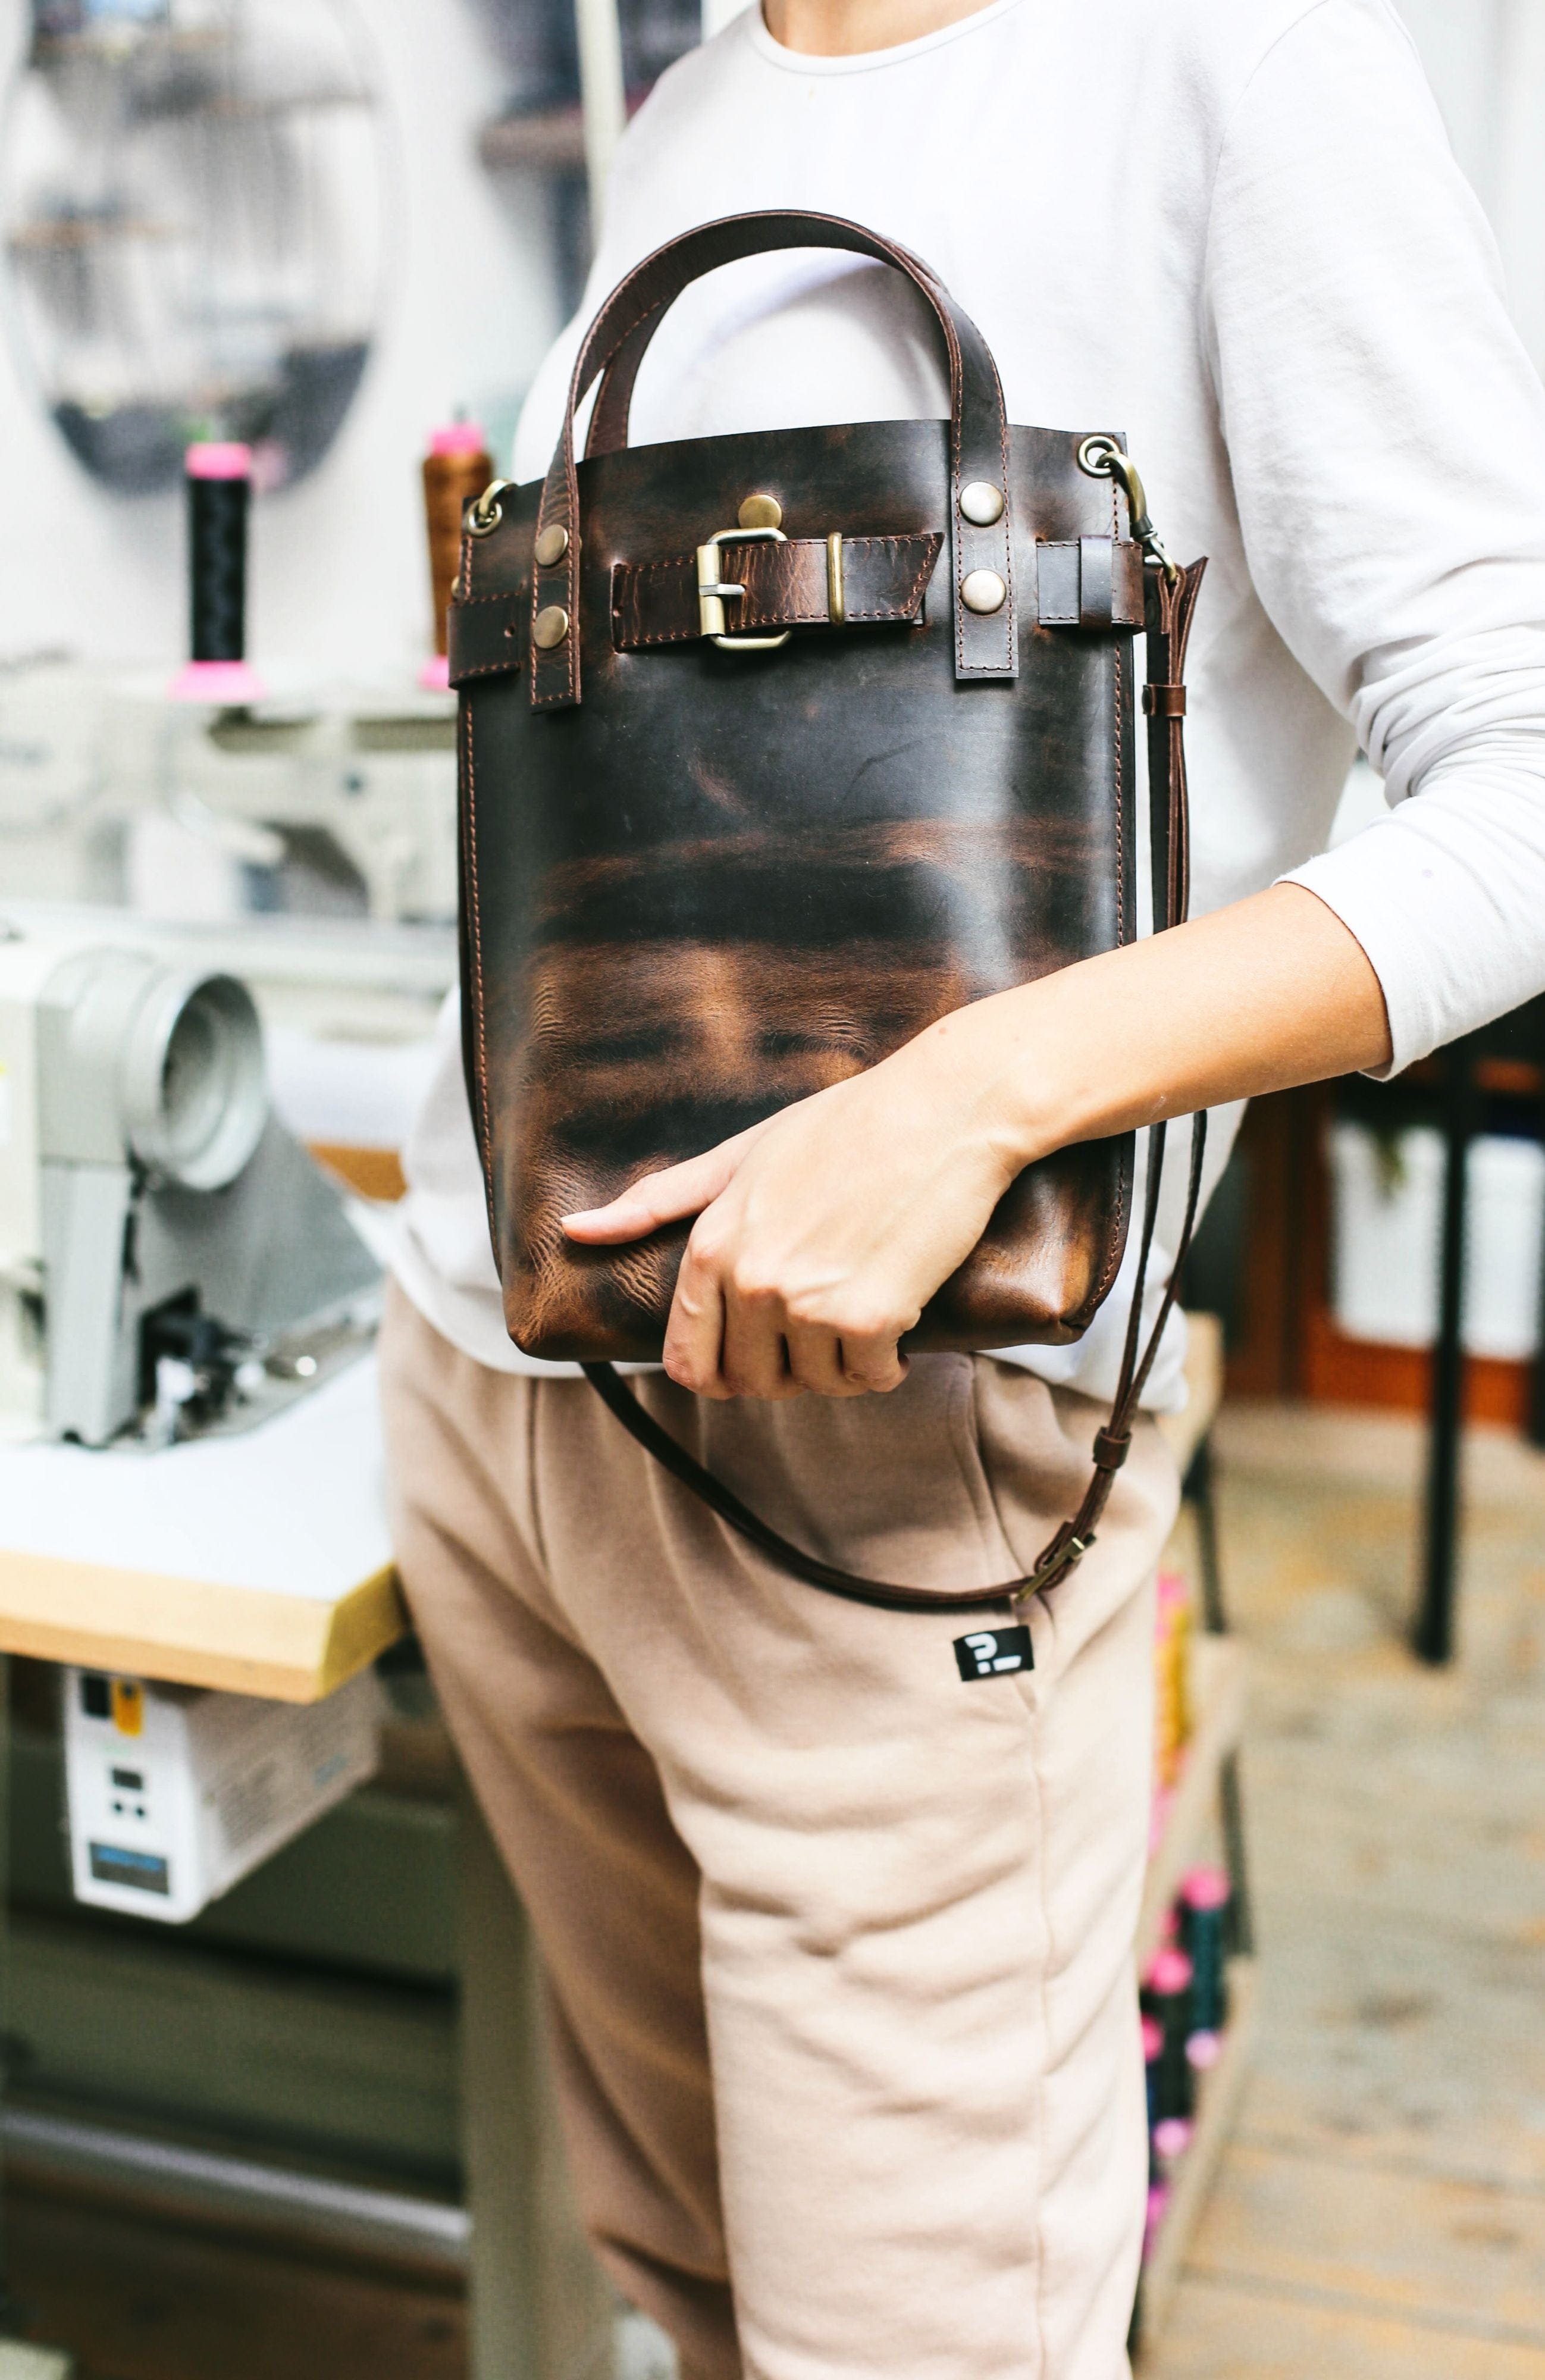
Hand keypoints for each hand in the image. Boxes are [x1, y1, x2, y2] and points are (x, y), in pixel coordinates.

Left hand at [561, 1016, 1021, 1398]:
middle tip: (825, 1321)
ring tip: (864, 1301)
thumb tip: (572, 1231)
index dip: (722, 1371)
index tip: (759, 1354)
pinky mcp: (871, 1317)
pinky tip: (899, 1313)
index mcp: (711, 1246)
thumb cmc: (845, 1125)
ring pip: (816, 1384)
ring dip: (844, 1362)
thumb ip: (660, 1201)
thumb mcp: (741, 1156)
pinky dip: (887, 1361)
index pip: (687, 1360)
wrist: (945, 1108)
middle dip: (789, 1367)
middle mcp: (750, 1280)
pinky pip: (870, 1378)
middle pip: (751, 1382)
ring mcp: (807, 1302)